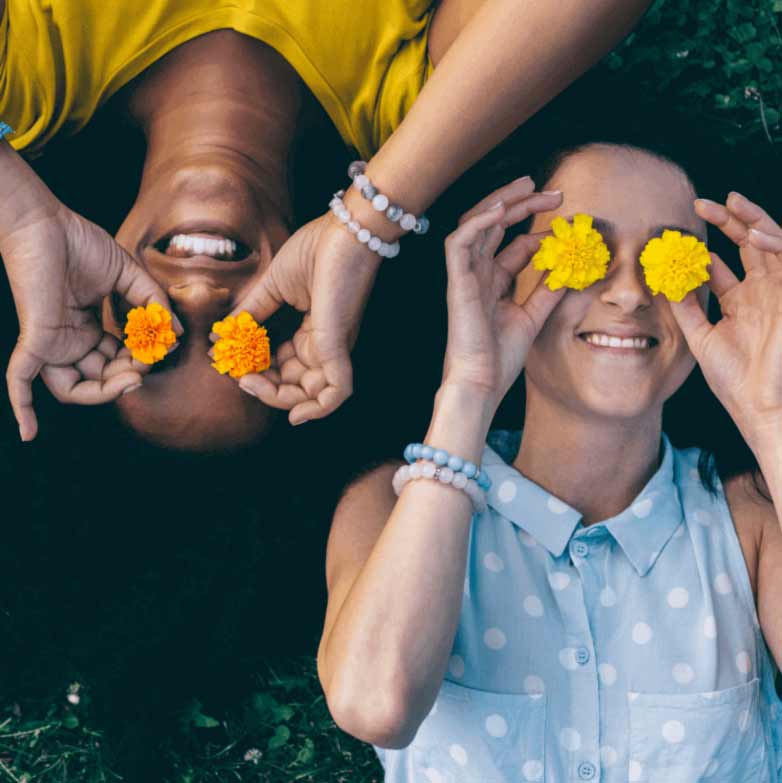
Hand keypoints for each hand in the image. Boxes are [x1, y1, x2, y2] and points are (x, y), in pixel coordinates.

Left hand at [2, 202, 180, 440]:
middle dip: (128, 377)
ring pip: (73, 388)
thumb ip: (152, 302)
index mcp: (88, 327)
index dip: (140, 360)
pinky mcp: (36, 340)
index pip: (117, 359)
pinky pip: (22, 381)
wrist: (46, 224)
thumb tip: (175, 332)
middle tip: (148, 365)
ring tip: (132, 380)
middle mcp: (70, 340)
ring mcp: (51, 342)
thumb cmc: (80, 242)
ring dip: (104, 392)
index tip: (161, 346)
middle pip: (100, 378)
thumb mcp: (129, 275)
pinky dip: (23, 408)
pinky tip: (28, 434)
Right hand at [223, 213, 381, 424]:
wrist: (344, 231)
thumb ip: (250, 313)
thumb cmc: (314, 251)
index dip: (256, 372)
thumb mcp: (272, 287)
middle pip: (294, 385)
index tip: (229, 363)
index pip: (283, 366)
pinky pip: (337, 392)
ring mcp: (334, 347)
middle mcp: (325, 345)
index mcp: (312, 333)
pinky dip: (317, 409)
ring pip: (311, 395)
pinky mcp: (339, 346)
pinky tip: (295, 415)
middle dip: (263, 389)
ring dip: (278, 398)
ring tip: (250, 383)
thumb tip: (221, 337)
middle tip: (238, 377)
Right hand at [441, 177, 564, 409]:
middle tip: (555, 193)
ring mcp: (465, 276)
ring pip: (475, 224)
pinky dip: (479, 223)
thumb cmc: (501, 357)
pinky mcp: (457, 283)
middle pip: (496, 225)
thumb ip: (548, 291)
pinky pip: (459, 242)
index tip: (572, 228)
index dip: (542, 231)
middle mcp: (477, 274)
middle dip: (522, 204)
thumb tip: (570, 268)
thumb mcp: (533, 317)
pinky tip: (502, 211)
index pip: (516, 244)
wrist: (482, 382)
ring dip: (500, 201)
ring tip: (529, 187)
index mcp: (493, 282)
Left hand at [670, 193, 781, 446]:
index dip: (704, 244)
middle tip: (704, 203)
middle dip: (729, 221)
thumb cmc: (733, 379)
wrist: (759, 405)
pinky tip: (753, 235)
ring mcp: (779, 293)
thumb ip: (684, 310)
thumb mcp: (700, 338)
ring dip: (754, 221)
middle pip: (747, 245)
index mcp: (739, 301)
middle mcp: (761, 292)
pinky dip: (775, 244)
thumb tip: (661, 283)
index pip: (722, 263)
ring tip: (732, 203)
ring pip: (772, 244)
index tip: (678, 230)